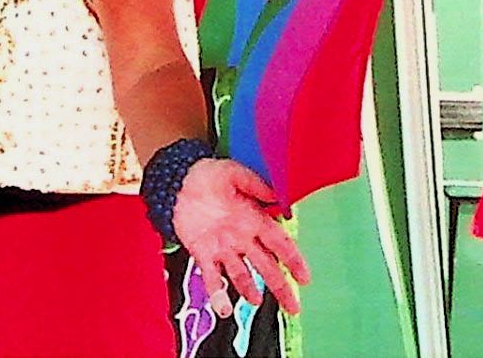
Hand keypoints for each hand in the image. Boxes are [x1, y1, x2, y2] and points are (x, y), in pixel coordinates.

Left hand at [173, 157, 310, 316]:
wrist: (177, 181)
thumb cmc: (208, 175)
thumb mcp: (233, 173)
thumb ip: (255, 184)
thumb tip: (276, 196)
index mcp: (254, 219)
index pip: (280, 243)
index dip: (293, 261)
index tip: (305, 278)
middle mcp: (242, 238)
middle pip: (266, 266)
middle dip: (280, 286)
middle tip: (293, 308)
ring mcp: (223, 248)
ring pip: (240, 275)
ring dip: (249, 289)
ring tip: (255, 301)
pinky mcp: (203, 253)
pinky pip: (211, 277)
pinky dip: (217, 293)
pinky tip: (223, 308)